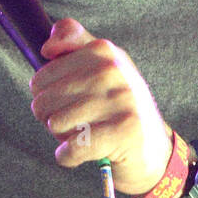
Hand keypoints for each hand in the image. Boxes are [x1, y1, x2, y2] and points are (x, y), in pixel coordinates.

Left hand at [29, 18, 173, 195]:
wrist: (152, 146)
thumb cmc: (116, 105)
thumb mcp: (101, 65)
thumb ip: (72, 42)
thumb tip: (46, 48)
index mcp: (103, 51)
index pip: (44, 73)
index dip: (45, 92)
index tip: (64, 99)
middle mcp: (112, 71)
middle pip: (44, 99)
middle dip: (50, 116)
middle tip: (74, 122)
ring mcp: (120, 101)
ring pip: (55, 123)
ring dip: (62, 136)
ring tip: (81, 134)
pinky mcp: (122, 133)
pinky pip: (72, 147)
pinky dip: (68, 156)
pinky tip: (77, 153)